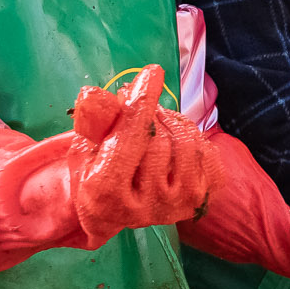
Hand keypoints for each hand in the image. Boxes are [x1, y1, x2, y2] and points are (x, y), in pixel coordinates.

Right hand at [66, 65, 218, 242]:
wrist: (118, 216)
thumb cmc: (97, 179)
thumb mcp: (83, 152)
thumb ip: (92, 123)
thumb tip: (94, 93)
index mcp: (109, 195)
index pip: (131, 138)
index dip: (142, 102)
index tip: (152, 72)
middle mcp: (148, 206)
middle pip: (159, 137)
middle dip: (150, 112)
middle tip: (138, 104)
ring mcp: (179, 205)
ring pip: (185, 141)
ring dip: (170, 122)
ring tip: (153, 122)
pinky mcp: (201, 199)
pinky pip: (206, 150)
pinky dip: (191, 136)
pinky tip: (173, 140)